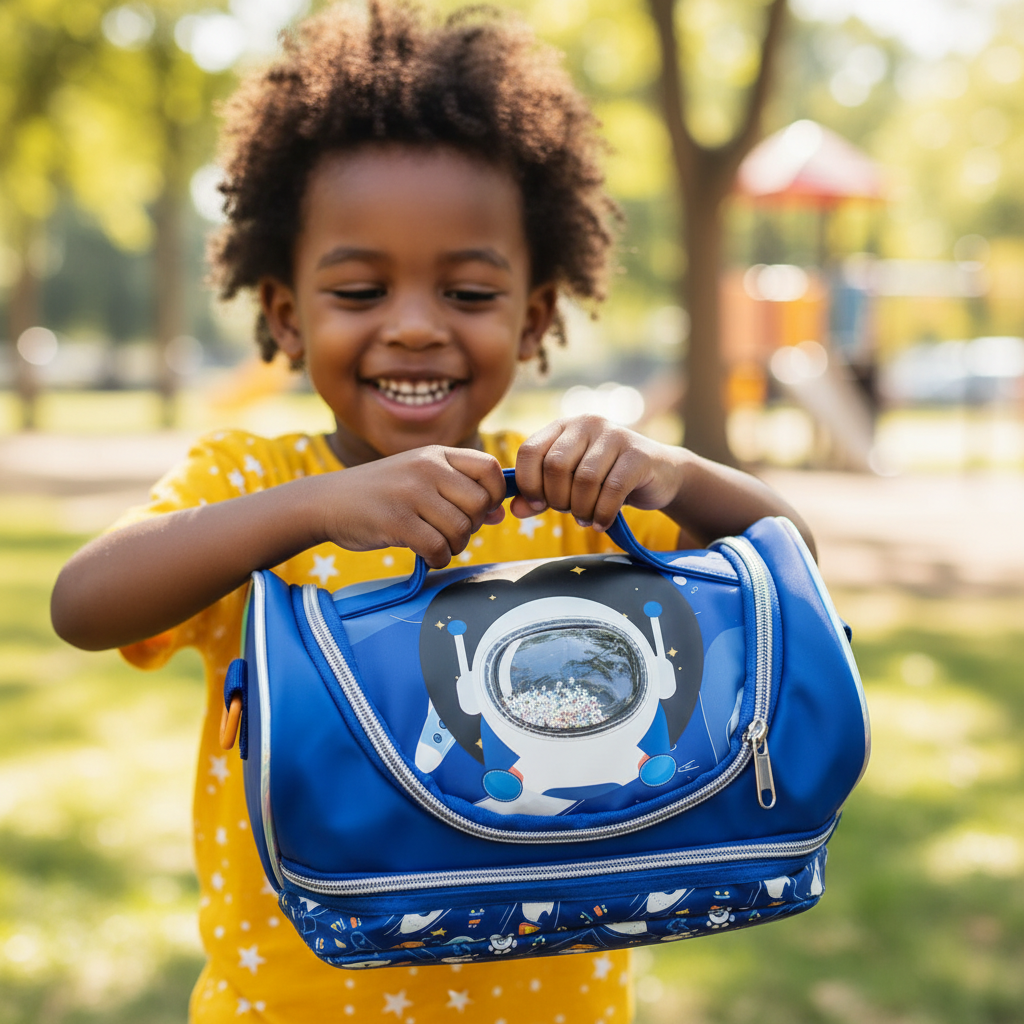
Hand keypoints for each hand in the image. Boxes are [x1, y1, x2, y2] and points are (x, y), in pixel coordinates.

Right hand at [321, 446, 506, 567]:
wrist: (327, 501)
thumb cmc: (380, 493)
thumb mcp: (418, 478)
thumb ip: (458, 490)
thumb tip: (498, 513)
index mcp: (435, 454)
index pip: (489, 468)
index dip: (494, 494)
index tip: (481, 511)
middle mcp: (426, 468)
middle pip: (478, 503)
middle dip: (472, 526)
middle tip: (452, 532)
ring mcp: (410, 493)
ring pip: (461, 528)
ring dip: (455, 546)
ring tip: (437, 544)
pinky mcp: (396, 521)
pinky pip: (438, 548)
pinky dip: (439, 559)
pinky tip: (427, 556)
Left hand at [510, 416, 684, 531]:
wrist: (660, 474)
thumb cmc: (607, 479)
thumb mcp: (569, 485)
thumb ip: (541, 495)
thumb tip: (515, 510)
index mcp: (564, 426)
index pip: (529, 450)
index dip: (528, 483)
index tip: (538, 504)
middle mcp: (587, 424)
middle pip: (555, 466)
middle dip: (557, 499)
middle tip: (569, 511)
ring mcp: (615, 435)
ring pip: (584, 479)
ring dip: (581, 509)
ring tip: (586, 518)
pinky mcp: (638, 454)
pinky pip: (612, 489)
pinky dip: (603, 513)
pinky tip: (601, 522)